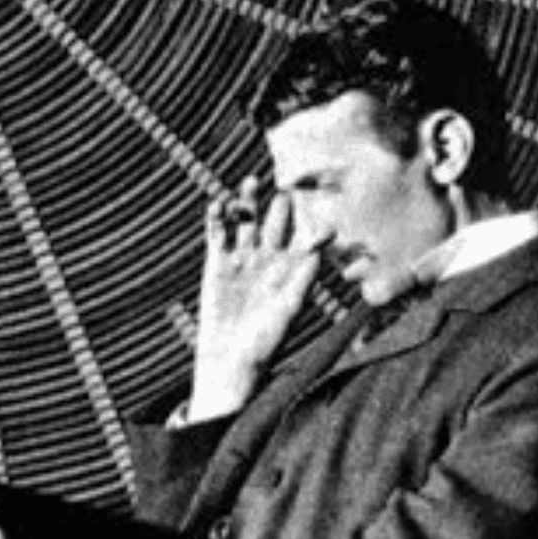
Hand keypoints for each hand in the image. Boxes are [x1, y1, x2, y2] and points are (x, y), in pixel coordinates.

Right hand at [188, 176, 324, 419]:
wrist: (231, 357)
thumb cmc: (267, 339)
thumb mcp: (291, 307)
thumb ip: (304, 274)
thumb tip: (321, 244)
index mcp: (292, 267)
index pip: (304, 233)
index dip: (310, 216)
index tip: (317, 197)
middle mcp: (269, 257)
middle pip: (276, 221)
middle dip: (281, 202)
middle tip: (286, 181)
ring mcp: (243, 257)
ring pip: (246, 221)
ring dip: (248, 201)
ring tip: (251, 181)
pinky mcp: (218, 263)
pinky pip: (217, 234)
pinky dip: (216, 219)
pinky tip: (217, 204)